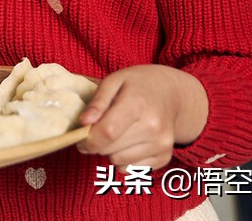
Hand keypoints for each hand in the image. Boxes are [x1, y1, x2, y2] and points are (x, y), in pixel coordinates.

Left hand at [77, 64, 208, 167]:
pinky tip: (128, 143)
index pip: (108, 132)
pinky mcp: (165, 157)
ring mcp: (162, 145)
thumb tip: (83, 123)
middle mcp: (154, 128)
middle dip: (96, 144)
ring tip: (116, 133)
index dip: (88, 139)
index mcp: (138, 104)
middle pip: (110, 149)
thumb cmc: (137, 86)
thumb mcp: (113, 81)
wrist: (172, 94)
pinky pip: (130, 169)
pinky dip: (123, 160)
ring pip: (118, 162)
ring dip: (110, 151)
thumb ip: (97, 102)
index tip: (80, 136)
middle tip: (97, 130)